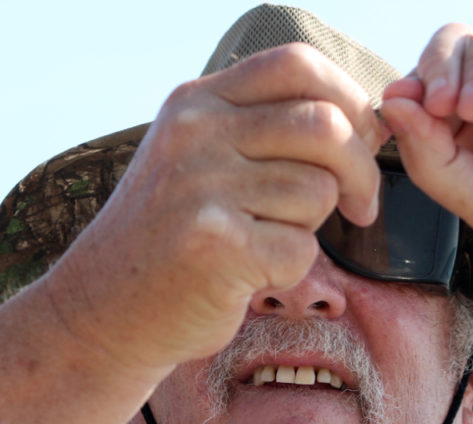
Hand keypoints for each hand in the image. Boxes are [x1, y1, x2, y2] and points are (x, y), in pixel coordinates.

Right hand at [43, 44, 385, 371]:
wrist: (104, 309)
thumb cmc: (171, 238)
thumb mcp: (199, 159)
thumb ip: (264, 130)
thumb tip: (367, 123)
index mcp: (196, 102)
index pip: (296, 65)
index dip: (349, 98)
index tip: (363, 140)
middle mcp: (195, 134)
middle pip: (325, 126)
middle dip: (360, 172)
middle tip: (360, 208)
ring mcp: (200, 187)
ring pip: (318, 192)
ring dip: (311, 229)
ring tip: (265, 244)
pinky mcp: (214, 245)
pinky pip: (300, 249)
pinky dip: (289, 270)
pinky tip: (250, 276)